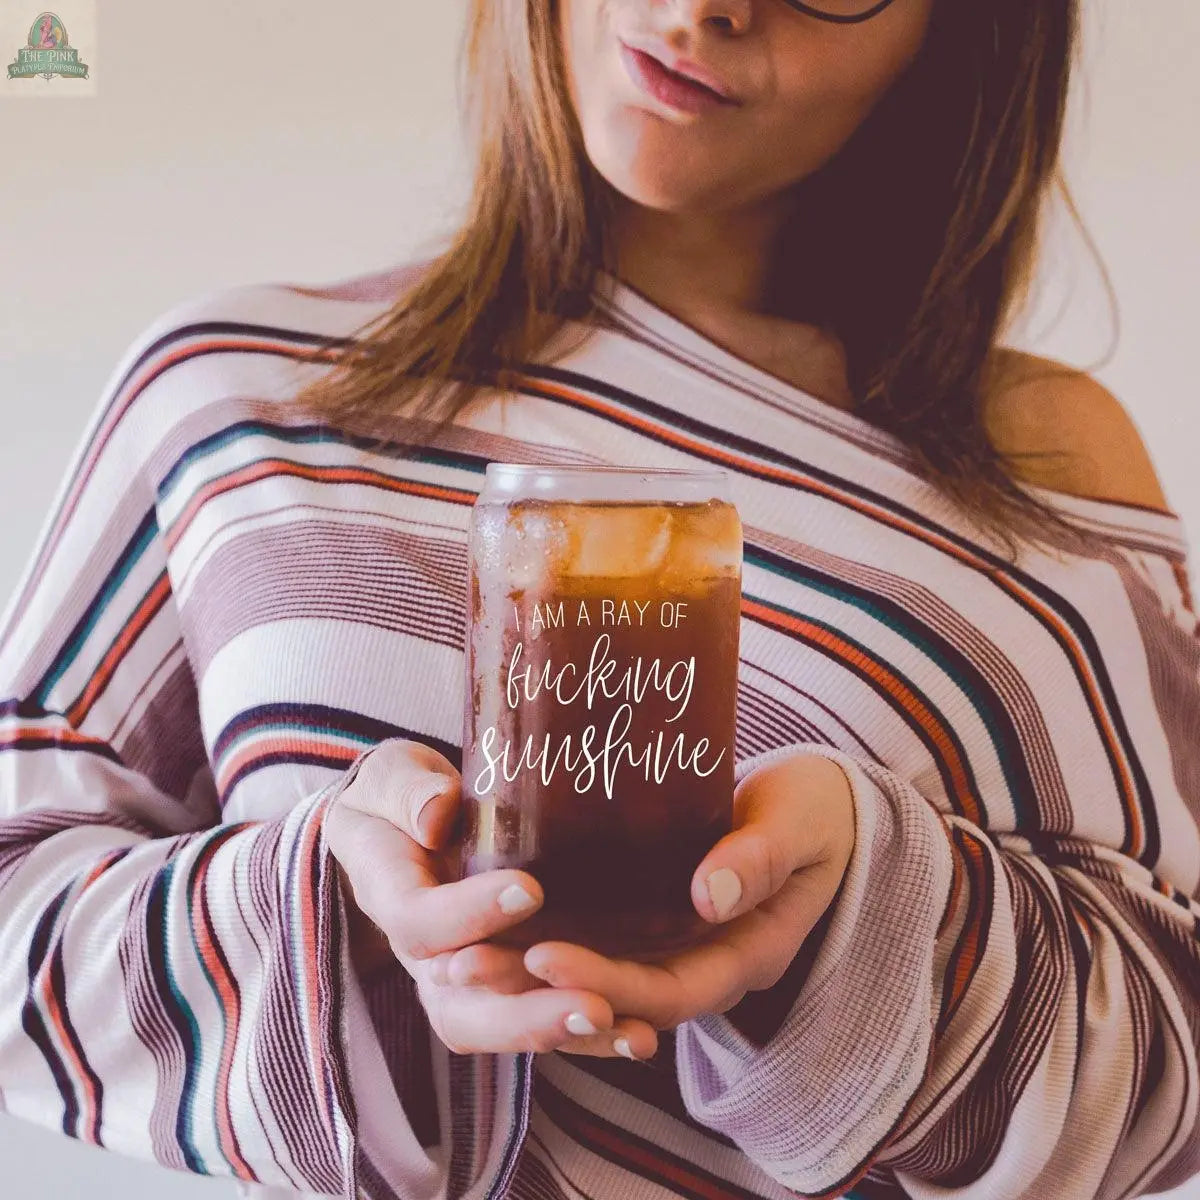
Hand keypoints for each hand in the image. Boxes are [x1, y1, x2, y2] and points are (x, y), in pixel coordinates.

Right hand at [323, 737, 660, 1057]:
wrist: (407, 821)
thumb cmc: (402, 792)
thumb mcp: (393, 775)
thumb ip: (408, 789)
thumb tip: (436, 813)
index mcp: (389, 897)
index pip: (420, 923)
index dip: (469, 915)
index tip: (531, 890)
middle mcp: (423, 956)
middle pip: (460, 1009)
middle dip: (526, 1016)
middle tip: (592, 1005)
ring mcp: (462, 979)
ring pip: (502, 1028)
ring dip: (564, 1035)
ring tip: (628, 1030)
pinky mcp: (503, 984)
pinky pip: (537, 1020)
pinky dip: (589, 1035)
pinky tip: (639, 1032)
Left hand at [431, 752, 855, 1048]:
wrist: (821, 809)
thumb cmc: (816, 811)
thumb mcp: (799, 823)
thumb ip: (762, 856)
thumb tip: (711, 896)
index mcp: (745, 954)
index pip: (667, 990)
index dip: (604, 981)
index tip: (542, 953)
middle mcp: (702, 962)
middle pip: (617, 995)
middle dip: (544, 988)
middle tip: (469, 965)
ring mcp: (675, 944)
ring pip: (598, 972)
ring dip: (531, 972)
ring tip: (460, 955)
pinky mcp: (652, 916)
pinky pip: (598, 940)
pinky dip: (548, 937)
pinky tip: (494, 922)